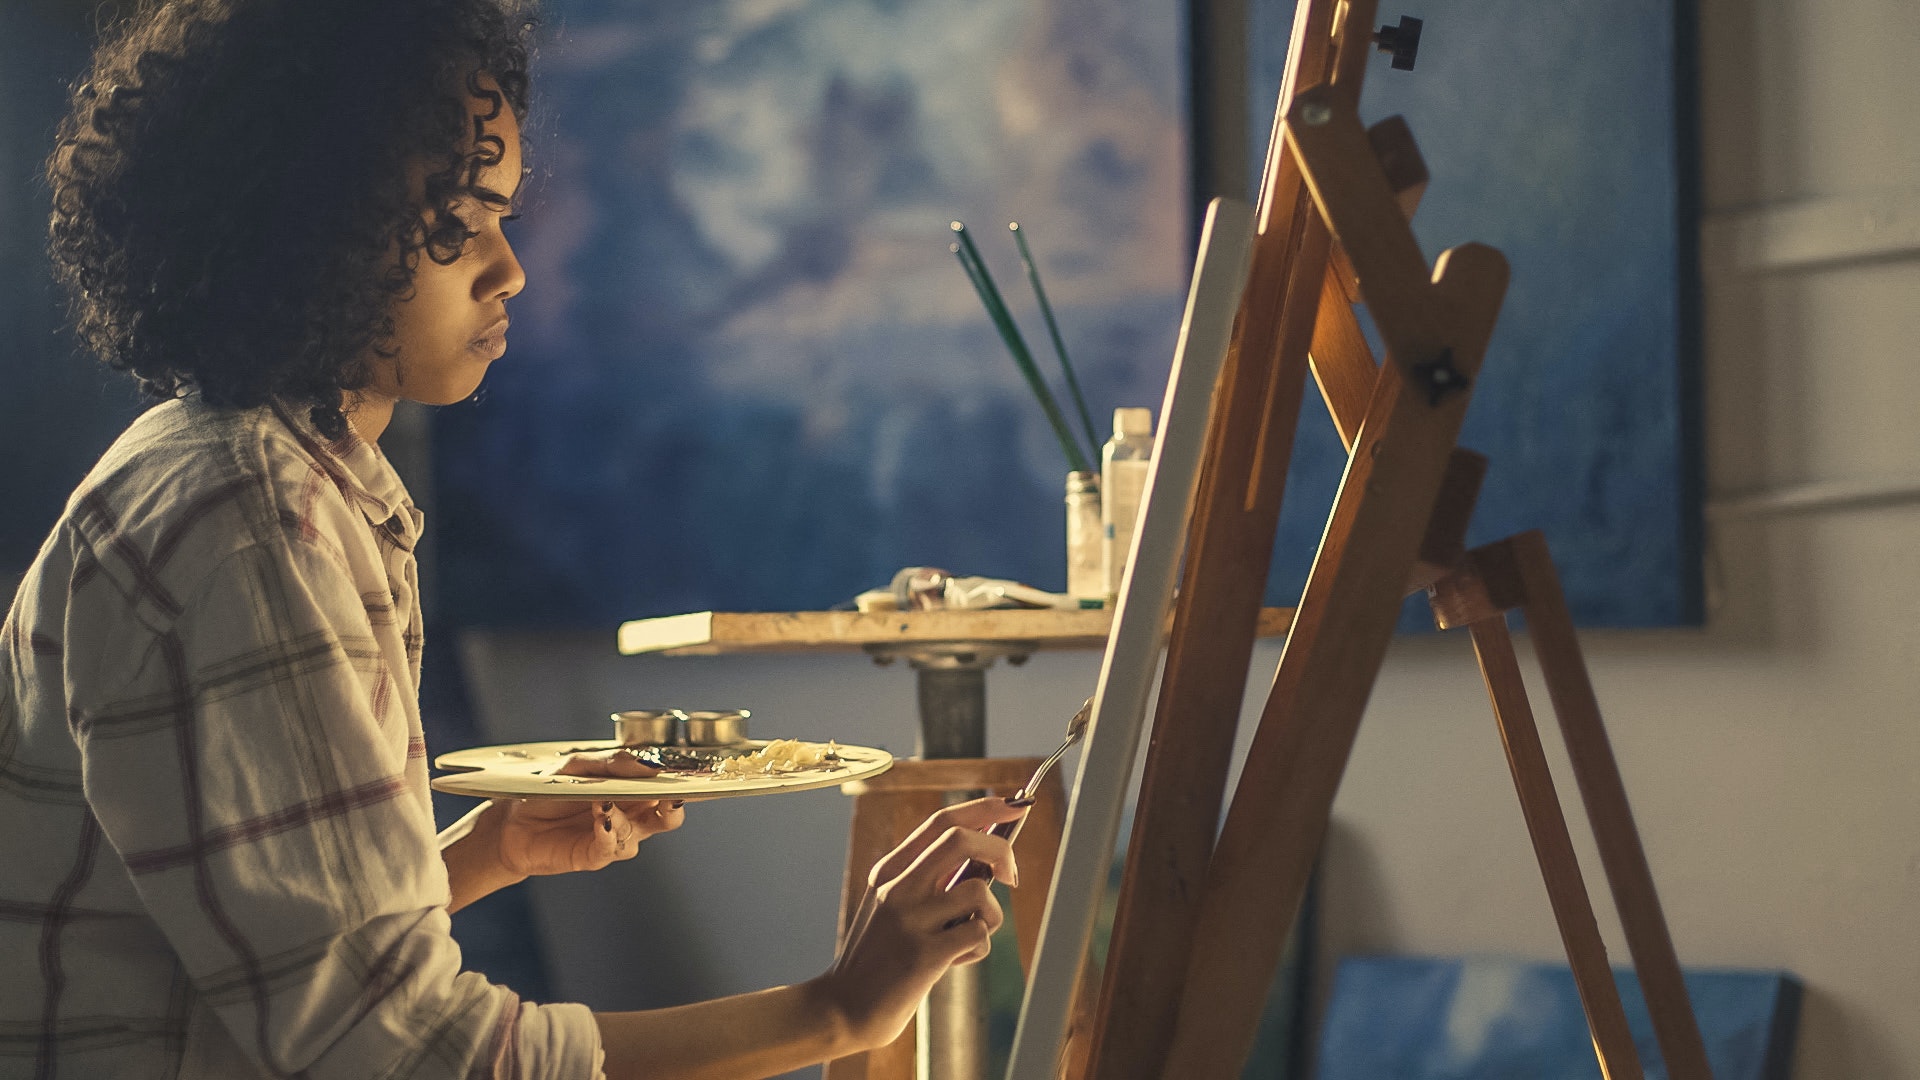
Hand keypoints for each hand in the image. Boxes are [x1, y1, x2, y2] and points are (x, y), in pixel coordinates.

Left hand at [494, 748, 687, 877]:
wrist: (512, 820)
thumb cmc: (551, 789)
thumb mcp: (579, 766)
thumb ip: (613, 763)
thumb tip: (647, 763)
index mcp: (635, 791)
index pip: (668, 787)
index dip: (683, 781)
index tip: (688, 771)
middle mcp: (632, 816)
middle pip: (669, 816)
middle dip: (673, 805)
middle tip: (667, 793)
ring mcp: (615, 837)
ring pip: (640, 831)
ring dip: (626, 815)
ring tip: (604, 801)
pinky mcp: (594, 856)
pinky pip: (611, 848)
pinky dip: (609, 831)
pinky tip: (601, 817)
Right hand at [813, 797, 1027, 1050]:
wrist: (844, 1006)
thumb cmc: (879, 956)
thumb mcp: (892, 906)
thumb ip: (929, 880)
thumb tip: (988, 858)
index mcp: (889, 871)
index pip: (941, 823)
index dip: (984, 809)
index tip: (1015, 806)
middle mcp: (897, 888)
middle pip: (961, 840)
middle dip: (1000, 850)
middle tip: (1012, 876)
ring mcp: (910, 920)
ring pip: (979, 892)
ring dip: (990, 916)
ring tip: (967, 937)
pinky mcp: (924, 954)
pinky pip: (978, 934)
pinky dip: (979, 948)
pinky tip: (956, 960)